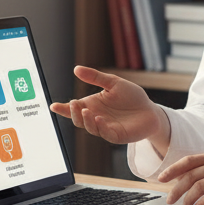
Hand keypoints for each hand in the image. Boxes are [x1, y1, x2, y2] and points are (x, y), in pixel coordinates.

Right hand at [48, 66, 165, 145]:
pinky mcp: (116, 135)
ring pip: (89, 127)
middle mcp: (95, 118)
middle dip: (73, 113)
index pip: (74, 109)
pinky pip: (104, 133)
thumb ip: (95, 77)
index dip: (62, 109)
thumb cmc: (131, 97)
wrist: (150, 110)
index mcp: (92, 105)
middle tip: (73, 104)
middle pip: (78, 119)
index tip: (53, 106)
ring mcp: (105, 128)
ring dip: (85, 119)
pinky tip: (98, 118)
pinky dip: (100, 126)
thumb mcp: (113, 83)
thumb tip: (76, 69)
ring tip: (86, 110)